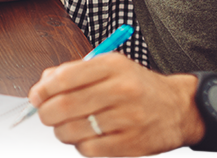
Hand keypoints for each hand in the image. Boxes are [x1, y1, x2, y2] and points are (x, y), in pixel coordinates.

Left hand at [27, 53, 202, 156]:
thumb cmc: (138, 88)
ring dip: (62, 131)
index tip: (37, 96)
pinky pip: (88, 149)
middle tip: (46, 114)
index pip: (64, 77)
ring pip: (72, 130)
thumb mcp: (111, 68)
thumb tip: (41, 87)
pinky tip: (89, 137)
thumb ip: (75, 73)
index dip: (42, 90)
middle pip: (64, 106)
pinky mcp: (130, 144)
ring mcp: (127, 118)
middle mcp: (121, 90)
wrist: (180, 108)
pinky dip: (81, 145)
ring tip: (70, 126)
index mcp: (113, 66)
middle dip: (46, 113)